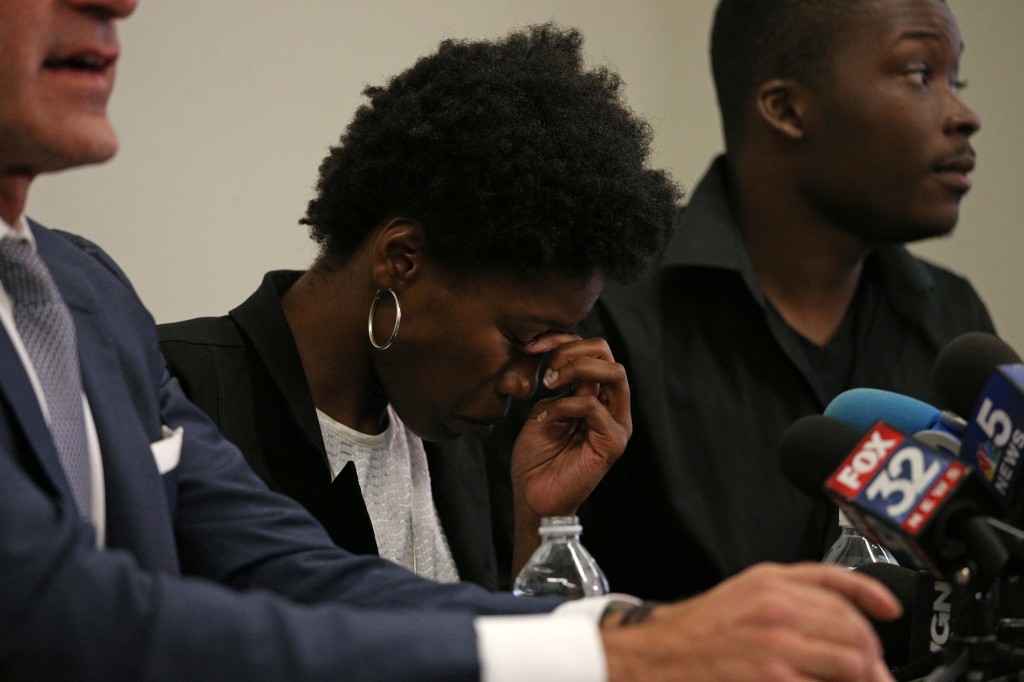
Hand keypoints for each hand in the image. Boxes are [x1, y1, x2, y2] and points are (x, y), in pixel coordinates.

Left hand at [511, 334, 630, 518]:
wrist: (533, 495)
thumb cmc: (538, 455)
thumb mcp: (546, 407)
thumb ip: (561, 384)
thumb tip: (562, 356)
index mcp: (598, 395)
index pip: (594, 351)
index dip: (563, 340)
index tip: (531, 346)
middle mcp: (613, 406)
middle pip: (608, 354)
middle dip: (572, 351)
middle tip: (545, 369)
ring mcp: (617, 424)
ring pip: (613, 373)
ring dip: (575, 370)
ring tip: (549, 384)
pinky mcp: (612, 443)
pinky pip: (593, 407)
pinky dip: (564, 406)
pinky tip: (545, 419)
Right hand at [602, 563, 901, 681]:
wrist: (659, 657)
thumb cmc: (700, 630)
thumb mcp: (747, 591)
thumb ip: (797, 590)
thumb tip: (854, 609)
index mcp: (772, 583)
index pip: (842, 587)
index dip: (873, 602)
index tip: (891, 614)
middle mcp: (779, 611)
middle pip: (855, 630)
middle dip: (873, 655)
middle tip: (874, 671)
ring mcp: (779, 649)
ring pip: (853, 663)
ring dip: (865, 677)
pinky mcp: (776, 680)